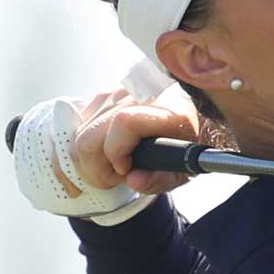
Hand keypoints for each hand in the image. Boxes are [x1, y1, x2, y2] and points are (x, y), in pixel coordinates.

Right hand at [73, 92, 198, 197]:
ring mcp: (119, 93)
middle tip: (116, 176)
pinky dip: (89, 144)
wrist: (191, 114)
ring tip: (116, 163)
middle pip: (90, 134)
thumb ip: (160, 179)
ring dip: (91, 157)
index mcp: (166, 111)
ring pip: (81, 131)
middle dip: (95, 166)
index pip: (124, 124)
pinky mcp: (106, 95)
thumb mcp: (183, 170)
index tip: (125, 170)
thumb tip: (134, 181)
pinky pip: (83, 123)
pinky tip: (108, 150)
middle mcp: (138, 96)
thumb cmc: (188, 142)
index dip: (116, 153)